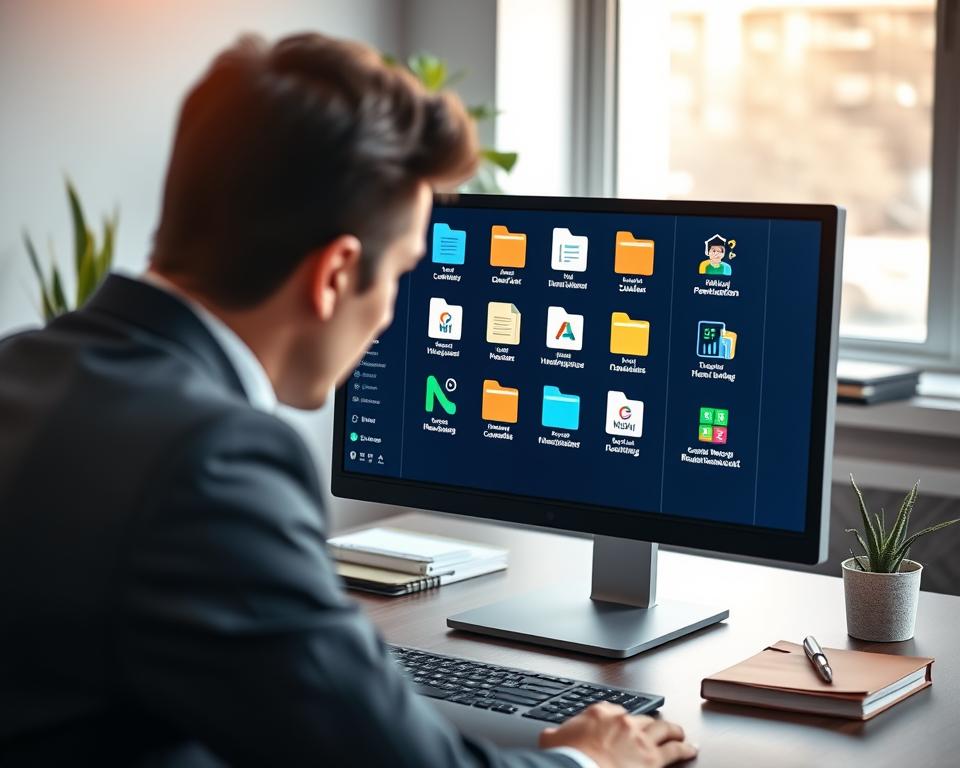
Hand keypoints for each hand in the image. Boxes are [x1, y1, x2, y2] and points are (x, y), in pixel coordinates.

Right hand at [539, 701, 696, 767]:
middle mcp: (623, 721)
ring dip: (673, 731)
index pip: (615, 710)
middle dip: (649, 723)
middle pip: (643, 718)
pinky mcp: (652, 758)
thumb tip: (550, 736)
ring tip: (680, 733)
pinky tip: (689, 749)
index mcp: (599, 713)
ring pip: (664, 729)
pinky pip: (675, 750)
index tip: (622, 725)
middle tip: (656, 727)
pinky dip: (684, 748)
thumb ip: (556, 734)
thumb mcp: (552, 739)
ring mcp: (640, 738)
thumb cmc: (568, 758)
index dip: (621, 719)